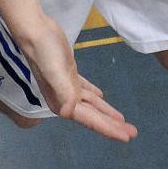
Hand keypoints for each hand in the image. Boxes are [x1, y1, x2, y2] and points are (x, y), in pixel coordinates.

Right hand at [20, 16, 138, 141]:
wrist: (34, 30)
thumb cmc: (45, 52)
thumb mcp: (54, 71)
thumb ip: (62, 90)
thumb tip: (69, 111)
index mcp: (63, 102)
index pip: (91, 119)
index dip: (109, 129)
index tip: (126, 137)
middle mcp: (65, 99)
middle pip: (94, 115)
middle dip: (112, 125)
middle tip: (133, 133)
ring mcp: (67, 86)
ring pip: (91, 104)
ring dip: (106, 112)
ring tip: (122, 120)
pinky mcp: (69, 73)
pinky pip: (85, 90)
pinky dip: (94, 96)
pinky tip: (101, 96)